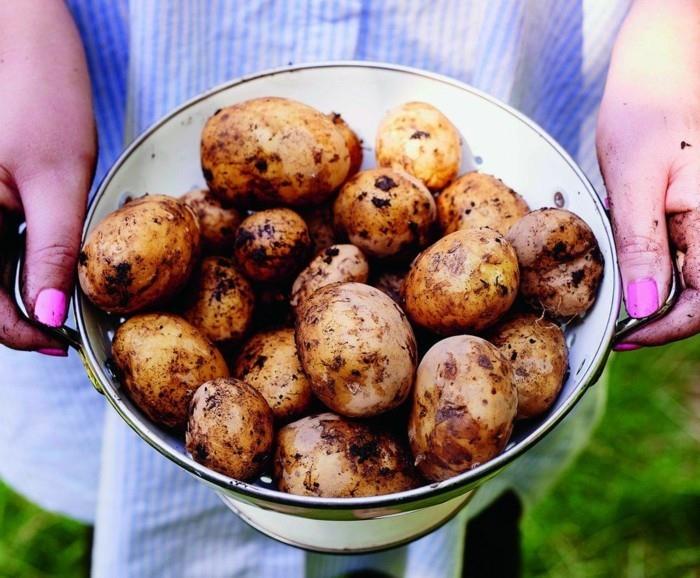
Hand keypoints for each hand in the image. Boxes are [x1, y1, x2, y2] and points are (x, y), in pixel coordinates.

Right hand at [0, 1, 94, 354]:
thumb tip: (52, 313)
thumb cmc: (37, 90)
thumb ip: (52, 250)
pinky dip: (21, 261)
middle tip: (65, 326)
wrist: (21, 33)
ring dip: (22, 291)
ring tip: (63, 301)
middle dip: (21, 314)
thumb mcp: (56, 179)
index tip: (61, 341)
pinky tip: (49, 266)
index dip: (20, 331)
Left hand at [597, 0, 699, 347]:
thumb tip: (645, 304)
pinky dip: (657, 256)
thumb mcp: (635, 177)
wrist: (668, 56)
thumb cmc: (650, 104)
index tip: (621, 334)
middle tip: (614, 312)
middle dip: (657, 310)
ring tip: (620, 272)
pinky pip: (688, 247)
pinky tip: (632, 240)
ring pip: (694, 274)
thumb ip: (643, 243)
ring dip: (656, 284)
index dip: (662, 328)